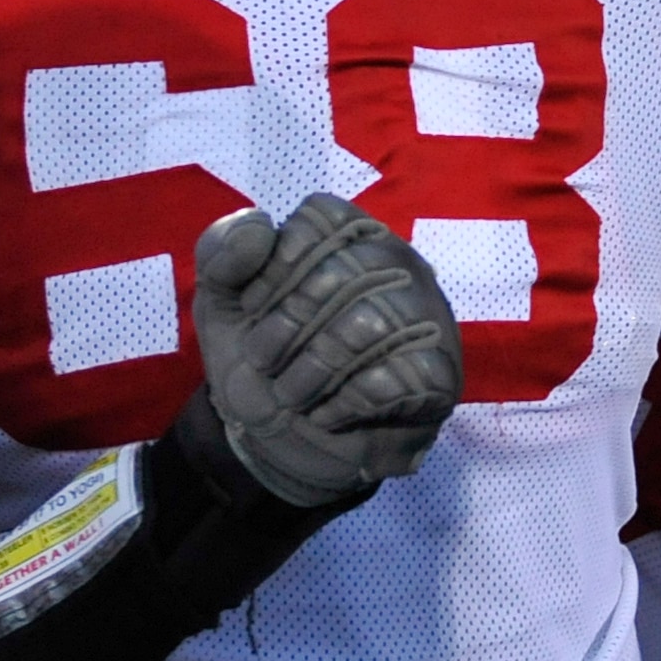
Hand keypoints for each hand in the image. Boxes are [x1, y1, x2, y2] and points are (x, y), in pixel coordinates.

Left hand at [188, 195, 463, 506]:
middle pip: (344, 271)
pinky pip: (400, 376)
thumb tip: (262, 226)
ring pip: (373, 323)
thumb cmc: (259, 359)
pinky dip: (347, 401)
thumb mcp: (220, 304)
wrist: (276, 441)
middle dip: (287, 324)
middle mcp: (399, 265)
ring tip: (292, 394)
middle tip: (263, 361)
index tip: (253, 308)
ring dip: (313, 369)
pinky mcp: (440, 376)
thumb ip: (222, 253)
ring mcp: (427, 317)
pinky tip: (327, 414)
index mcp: (350, 237)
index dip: (277, 266)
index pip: (324, 219)